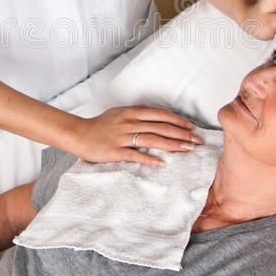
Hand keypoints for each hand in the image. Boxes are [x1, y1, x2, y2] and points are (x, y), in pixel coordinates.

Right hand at [72, 107, 202, 166]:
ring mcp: (122, 137)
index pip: (160, 115)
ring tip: (187, 149)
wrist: (78, 134)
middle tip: (197, 140)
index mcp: (131, 112)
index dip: (178, 121)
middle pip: (160, 127)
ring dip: (172, 144)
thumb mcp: (120, 113)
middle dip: (181, 133)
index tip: (191, 127)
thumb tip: (158, 119)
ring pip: (152, 140)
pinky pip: (134, 155)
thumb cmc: (100, 125)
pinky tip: (161, 163)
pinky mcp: (115, 151)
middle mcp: (129, 122)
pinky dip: (148, 159)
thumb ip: (138, 115)